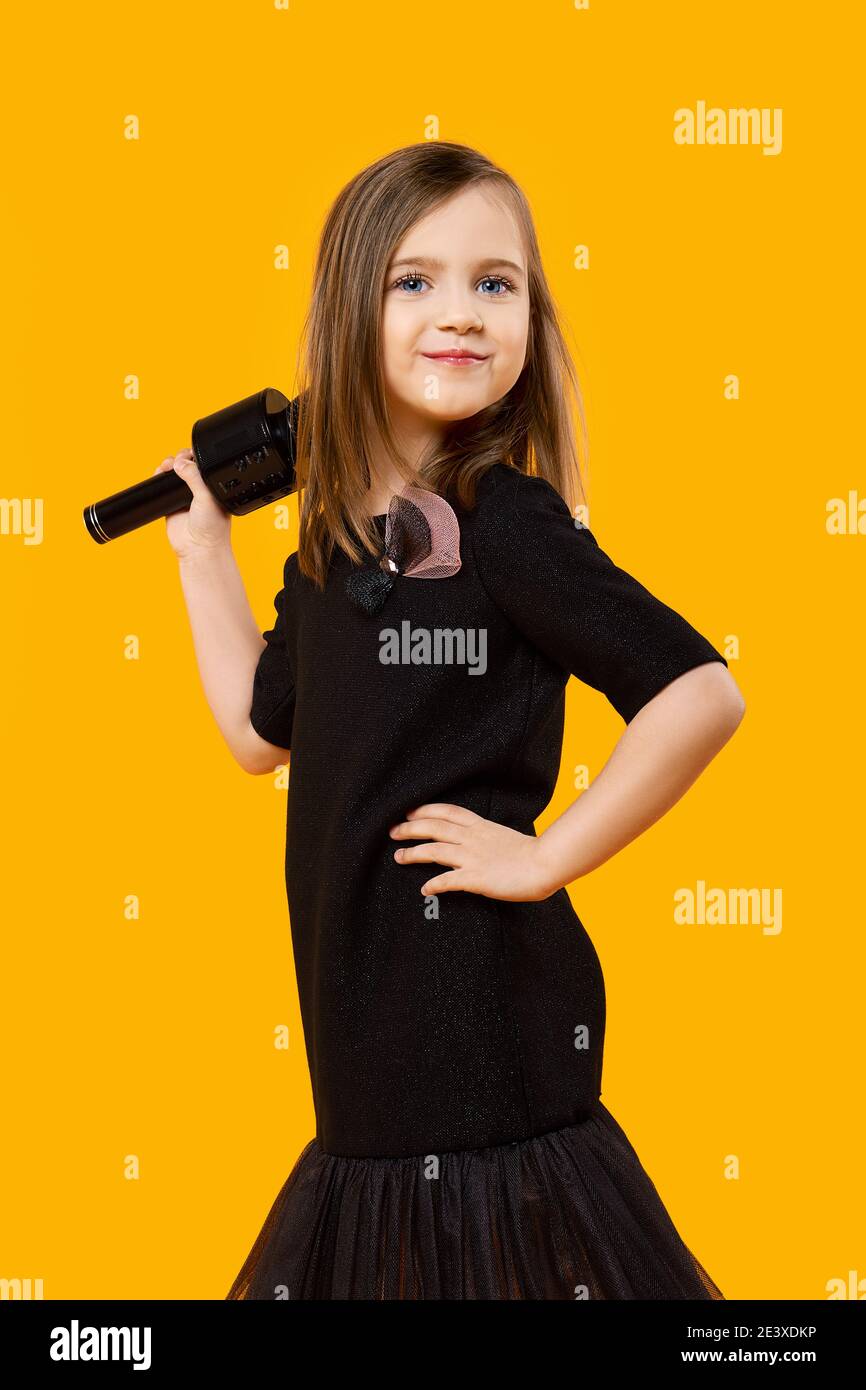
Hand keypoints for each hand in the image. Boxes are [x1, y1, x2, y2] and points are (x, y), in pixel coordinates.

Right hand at [153, 449, 231, 560]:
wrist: (198, 548)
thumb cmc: (212, 526)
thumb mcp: (207, 496)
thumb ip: (195, 477)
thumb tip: (180, 462)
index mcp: (213, 485)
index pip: (203, 463)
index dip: (195, 456)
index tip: (188, 455)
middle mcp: (200, 488)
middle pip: (187, 464)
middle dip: (180, 458)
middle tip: (176, 462)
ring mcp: (185, 495)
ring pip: (174, 472)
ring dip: (169, 464)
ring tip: (166, 467)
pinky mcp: (171, 503)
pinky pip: (163, 485)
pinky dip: (159, 476)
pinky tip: (159, 474)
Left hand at [388, 802, 559, 901]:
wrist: (546, 863)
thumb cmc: (533, 854)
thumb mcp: (505, 837)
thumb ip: (489, 837)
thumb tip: (478, 841)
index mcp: (481, 827)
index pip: (448, 812)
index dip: (426, 810)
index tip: (410, 811)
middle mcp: (473, 839)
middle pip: (434, 827)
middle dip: (411, 828)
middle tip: (393, 831)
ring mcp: (473, 857)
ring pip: (434, 850)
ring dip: (413, 853)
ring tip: (398, 857)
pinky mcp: (476, 878)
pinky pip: (447, 880)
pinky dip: (434, 884)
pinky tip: (424, 889)